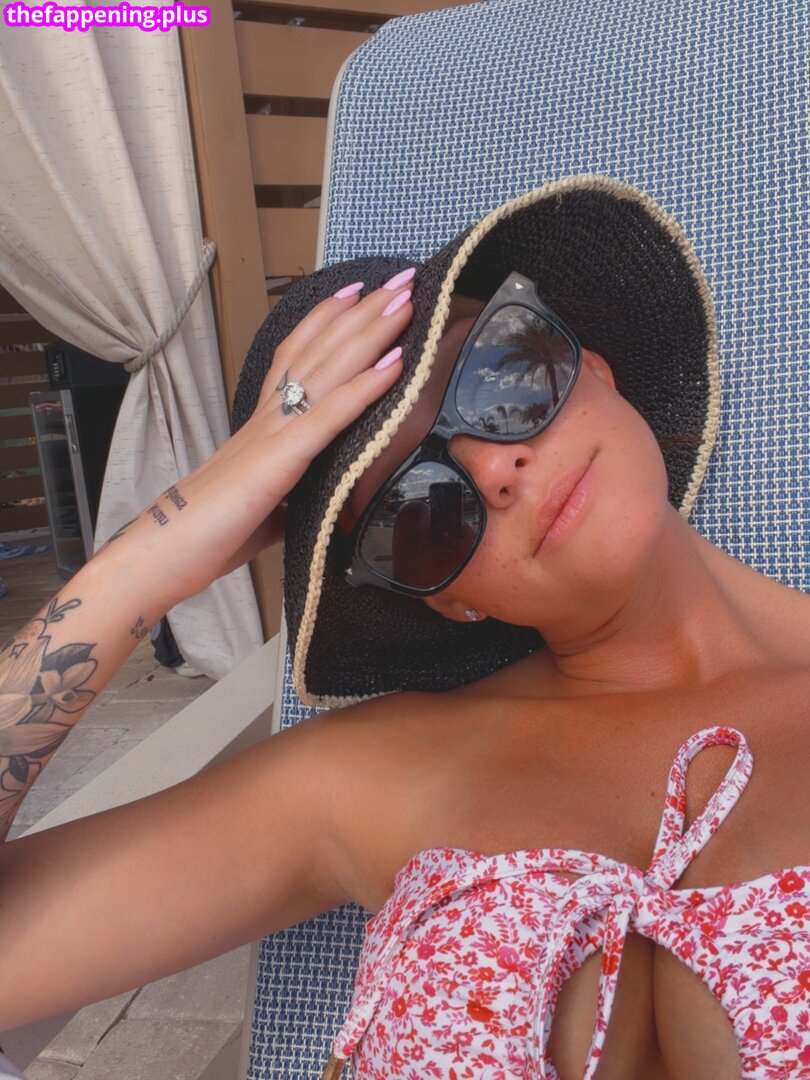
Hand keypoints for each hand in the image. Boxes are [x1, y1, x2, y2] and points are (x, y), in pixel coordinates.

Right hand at [100, 277, 412, 611]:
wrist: (165, 552)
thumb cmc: (207, 535)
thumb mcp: (263, 510)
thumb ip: (293, 497)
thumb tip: (321, 506)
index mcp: (263, 426)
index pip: (297, 358)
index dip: (327, 323)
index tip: (356, 293)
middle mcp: (268, 416)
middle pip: (319, 349)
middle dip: (363, 311)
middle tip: (399, 277)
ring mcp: (274, 431)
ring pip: (329, 366)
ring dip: (371, 329)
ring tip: (404, 297)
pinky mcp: (281, 458)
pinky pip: (331, 413)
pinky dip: (366, 384)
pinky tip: (396, 361)